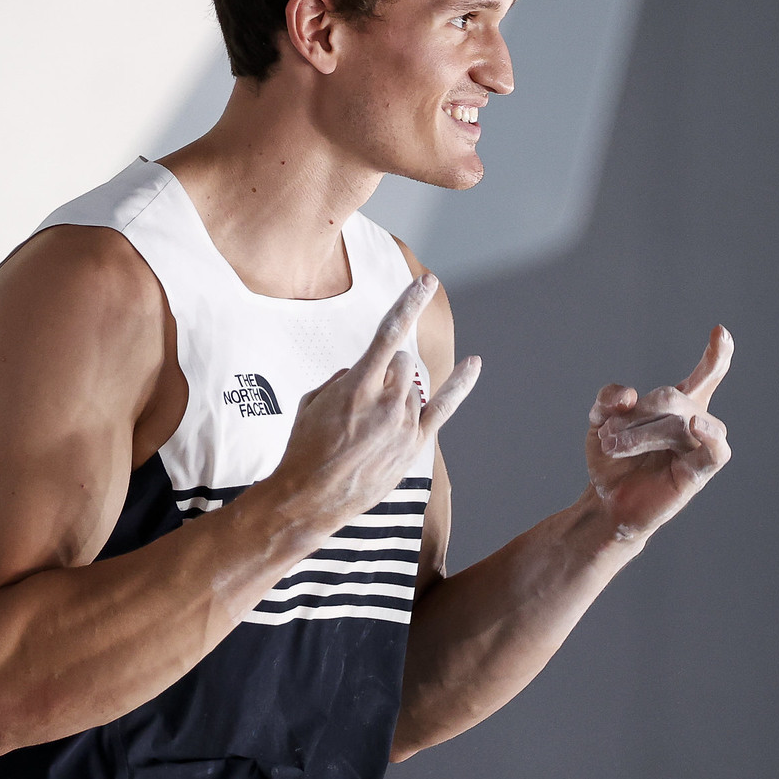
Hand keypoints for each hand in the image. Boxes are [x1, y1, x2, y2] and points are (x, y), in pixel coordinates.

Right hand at [269, 274, 481, 523]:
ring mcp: (404, 425)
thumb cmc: (304, 448)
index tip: (425, 281)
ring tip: (364, 429)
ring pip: (413, 389)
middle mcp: (387, 402)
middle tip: (361, 399)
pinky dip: (460, 385)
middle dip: (385, 371)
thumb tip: (363, 373)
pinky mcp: (413, 445)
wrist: (309, 498)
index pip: (388, 334)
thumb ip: (343, 378)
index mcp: (357, 385)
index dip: (408, 304)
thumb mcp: (311, 401)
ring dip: (394, 396)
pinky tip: (474, 364)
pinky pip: (443, 408)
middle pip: (402, 363)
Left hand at [585, 326, 733, 541]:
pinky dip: (709, 436)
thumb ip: (609, 399)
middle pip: (671, 398)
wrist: (605, 502)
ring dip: (639, 435)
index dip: (716, 355)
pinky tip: (695, 425)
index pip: (704, 376)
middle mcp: (694, 422)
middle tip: (607, 436)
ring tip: (613, 447)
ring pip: (679, 424)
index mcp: (676, 406)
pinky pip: (716, 451)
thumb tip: (630, 395)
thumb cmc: (612, 459)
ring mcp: (699, 447)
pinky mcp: (698, 473)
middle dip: (635, 415)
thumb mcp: (599, 420)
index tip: (721, 332)